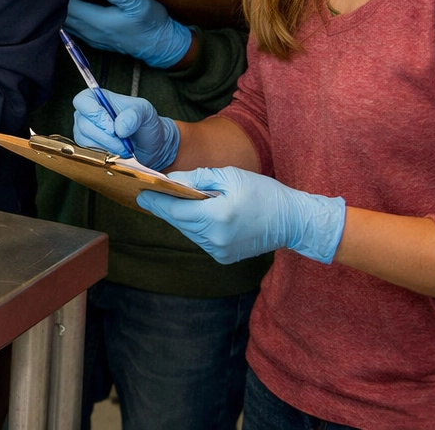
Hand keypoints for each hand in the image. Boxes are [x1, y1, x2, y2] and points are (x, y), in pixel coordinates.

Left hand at [66, 0, 192, 68]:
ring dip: (60, 8)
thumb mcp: (141, 4)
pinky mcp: (93, 39)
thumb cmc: (151, 23)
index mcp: (98, 21)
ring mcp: (90, 37)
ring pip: (65, 22)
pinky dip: (66, 16)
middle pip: (62, 14)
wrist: (160, 45)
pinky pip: (72, 27)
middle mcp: (89, 31)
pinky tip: (68, 5)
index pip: (69, 6)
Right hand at [72, 88, 180, 168]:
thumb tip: (119, 127)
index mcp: (98, 98)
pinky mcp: (87, 147)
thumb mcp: (145, 112)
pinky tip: (117, 150)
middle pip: (84, 124)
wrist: (149, 145)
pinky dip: (105, 154)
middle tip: (124, 139)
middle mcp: (88, 114)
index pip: (82, 101)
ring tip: (124, 145)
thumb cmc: (145, 124)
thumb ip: (133, 115)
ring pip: (86, 140)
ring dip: (108, 146)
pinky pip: (89, 152)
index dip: (93, 113)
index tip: (111, 125)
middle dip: (106, 136)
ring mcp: (85, 131)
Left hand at [138, 167, 345, 264]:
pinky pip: (200, 239)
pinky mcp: (224, 257)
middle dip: (165, 207)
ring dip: (181, 217)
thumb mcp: (229, 176)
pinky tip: (199, 215)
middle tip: (152, 194)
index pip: (175, 209)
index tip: (141, 193)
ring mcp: (219, 251)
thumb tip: (170, 181)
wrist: (293, 221)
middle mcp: (215, 238)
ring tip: (176, 201)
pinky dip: (196, 227)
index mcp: (216, 216)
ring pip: (188, 231)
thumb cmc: (264, 193)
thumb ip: (197, 179)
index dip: (156, 201)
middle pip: (178, 221)